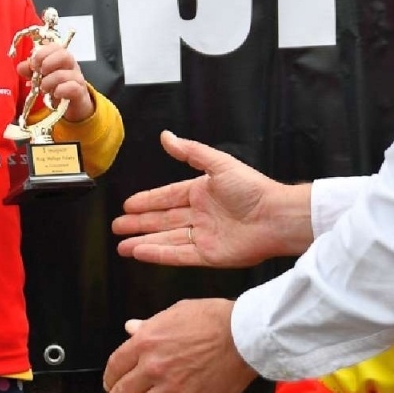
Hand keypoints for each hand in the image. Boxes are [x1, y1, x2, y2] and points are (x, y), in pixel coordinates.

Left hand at [17, 44, 93, 122]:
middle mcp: (71, 65)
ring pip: (64, 74)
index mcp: (61, 57)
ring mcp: (77, 78)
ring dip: (49, 82)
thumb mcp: (41, 77)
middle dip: (47, 63)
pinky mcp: (80, 92)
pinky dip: (60, 90)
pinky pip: (72, 87)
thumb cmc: (56, 86)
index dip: (42, 53)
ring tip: (43, 89)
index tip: (33, 65)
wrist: (72, 104)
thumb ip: (30, 71)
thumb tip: (21, 66)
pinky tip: (56, 94)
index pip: (55, 47)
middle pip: (64, 55)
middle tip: (40, 74)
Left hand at [100, 299, 257, 392]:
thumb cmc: (214, 319)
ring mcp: (171, 389)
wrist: (244, 335)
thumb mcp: (175, 312)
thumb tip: (131, 327)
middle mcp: (153, 367)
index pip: (115, 366)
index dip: (109, 379)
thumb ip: (150, 325)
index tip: (109, 385)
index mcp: (146, 342)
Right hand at [112, 131, 309, 266]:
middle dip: (138, 223)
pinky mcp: (209, 255)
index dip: (147, 201)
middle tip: (117, 226)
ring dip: (143, 241)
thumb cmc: (253, 189)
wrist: (276, 217)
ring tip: (121, 245)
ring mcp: (203, 236)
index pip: (167, 197)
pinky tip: (140, 253)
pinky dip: (158, 254)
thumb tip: (165, 136)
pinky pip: (178, 255)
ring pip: (165, 239)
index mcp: (201, 192)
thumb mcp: (218, 163)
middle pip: (162, 220)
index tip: (128, 204)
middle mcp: (200, 215)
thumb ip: (190, 151)